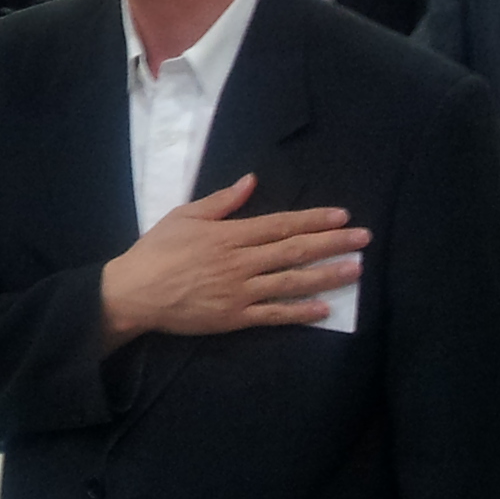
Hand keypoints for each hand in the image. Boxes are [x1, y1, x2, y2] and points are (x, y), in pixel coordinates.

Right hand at [100, 174, 365, 343]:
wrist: (135, 292)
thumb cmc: (157, 250)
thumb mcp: (184, 216)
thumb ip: (221, 201)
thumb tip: (251, 181)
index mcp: (229, 235)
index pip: (280, 224)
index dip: (313, 220)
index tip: (341, 216)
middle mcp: (241, 262)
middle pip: (294, 250)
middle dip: (332, 243)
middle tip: (364, 239)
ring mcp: (241, 292)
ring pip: (292, 282)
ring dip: (326, 275)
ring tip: (356, 270)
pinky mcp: (237, 317)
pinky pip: (275, 314)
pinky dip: (301, 312)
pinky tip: (325, 309)